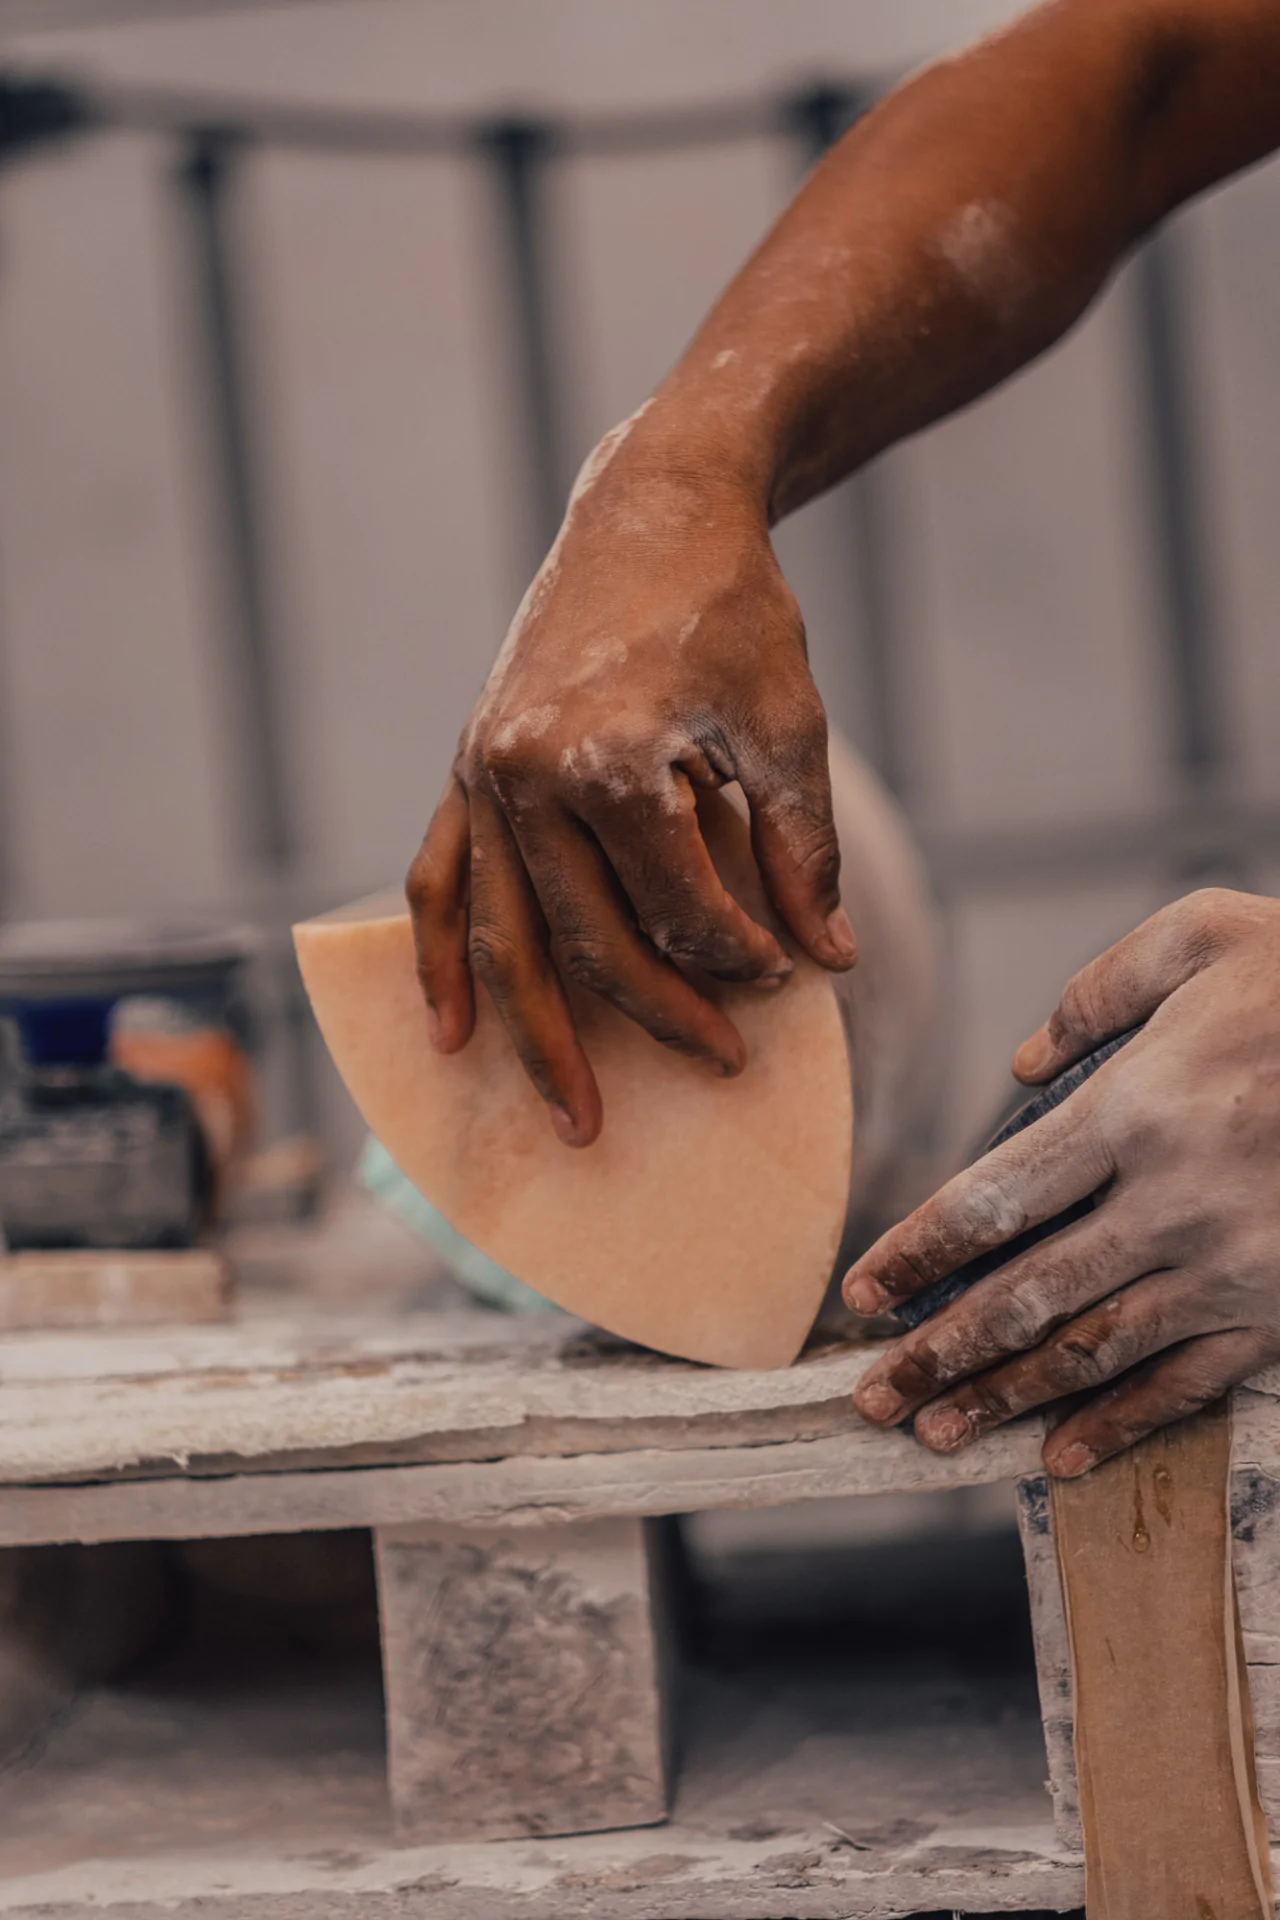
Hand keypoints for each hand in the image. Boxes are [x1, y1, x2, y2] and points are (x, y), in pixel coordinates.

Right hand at [407, 413, 856, 1146]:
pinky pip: (439, 884)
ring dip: (537, 1036)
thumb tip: (828, 962)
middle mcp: (525, 775)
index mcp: (608, 760)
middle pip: (589, 941)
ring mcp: (482, 776)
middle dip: (661, 1014)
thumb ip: (802, 849)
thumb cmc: (734, 611)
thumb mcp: (787, 725)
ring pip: (502, 937)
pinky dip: (441, 962)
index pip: (679, 910)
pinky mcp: (466, 771)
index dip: (742, 958)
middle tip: (718, 1065)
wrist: (652, 508)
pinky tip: (450, 1034)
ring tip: (571, 1117)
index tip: (790, 975)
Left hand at [843, 887, 1279, 1475]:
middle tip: (870, 1397)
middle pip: (1025, 1297)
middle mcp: (1174, 1202)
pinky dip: (1121, 1426)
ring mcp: (1232, 1268)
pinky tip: (1061, 1455)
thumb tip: (1019, 1068)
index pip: (993, 1201)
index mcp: (1137, 1109)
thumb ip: (1094, 994)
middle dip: (938, 1353)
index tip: (862, 1294)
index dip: (916, 1254)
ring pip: (1093, 1353)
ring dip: (1006, 1400)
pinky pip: (1188, 1384)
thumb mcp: (1202, 937)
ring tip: (935, 1434)